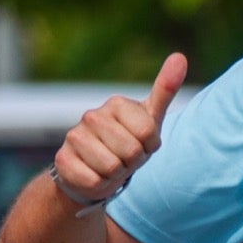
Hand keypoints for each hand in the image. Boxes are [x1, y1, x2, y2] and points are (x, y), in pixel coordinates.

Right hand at [53, 52, 187, 201]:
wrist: (94, 170)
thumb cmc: (128, 143)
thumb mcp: (150, 119)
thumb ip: (166, 89)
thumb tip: (180, 56)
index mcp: (116, 103)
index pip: (148, 133)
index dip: (149, 147)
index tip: (141, 143)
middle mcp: (92, 115)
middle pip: (131, 151)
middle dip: (133, 162)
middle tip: (124, 158)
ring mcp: (74, 136)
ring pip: (113, 168)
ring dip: (116, 175)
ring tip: (110, 166)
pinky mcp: (62, 160)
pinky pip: (94, 182)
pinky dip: (99, 185)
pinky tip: (93, 175)